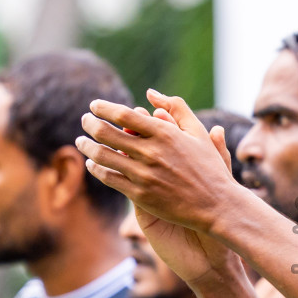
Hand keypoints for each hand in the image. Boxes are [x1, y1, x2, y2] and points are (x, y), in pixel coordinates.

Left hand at [76, 90, 243, 233]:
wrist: (217, 205)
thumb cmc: (209, 166)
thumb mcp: (198, 131)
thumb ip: (176, 107)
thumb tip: (151, 92)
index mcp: (165, 133)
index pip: (123, 114)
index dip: (103, 108)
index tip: (94, 105)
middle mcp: (152, 152)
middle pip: (107, 133)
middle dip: (90, 124)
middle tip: (84, 120)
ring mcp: (145, 175)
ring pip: (103, 156)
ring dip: (87, 146)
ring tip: (81, 141)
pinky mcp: (140, 195)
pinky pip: (109, 178)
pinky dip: (96, 169)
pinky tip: (92, 164)